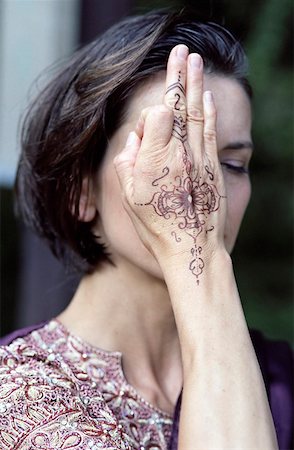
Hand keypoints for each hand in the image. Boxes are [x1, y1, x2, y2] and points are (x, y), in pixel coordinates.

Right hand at [114, 44, 226, 283]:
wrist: (191, 247)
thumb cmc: (155, 226)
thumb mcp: (128, 196)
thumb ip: (128, 160)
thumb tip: (137, 139)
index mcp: (154, 158)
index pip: (156, 114)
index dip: (149, 116)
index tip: (144, 133)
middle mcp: (178, 152)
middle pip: (178, 104)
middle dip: (178, 75)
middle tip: (180, 51)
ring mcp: (199, 158)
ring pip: (197, 112)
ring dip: (195, 83)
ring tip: (194, 60)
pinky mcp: (212, 167)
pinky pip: (211, 131)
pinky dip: (209, 111)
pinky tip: (207, 95)